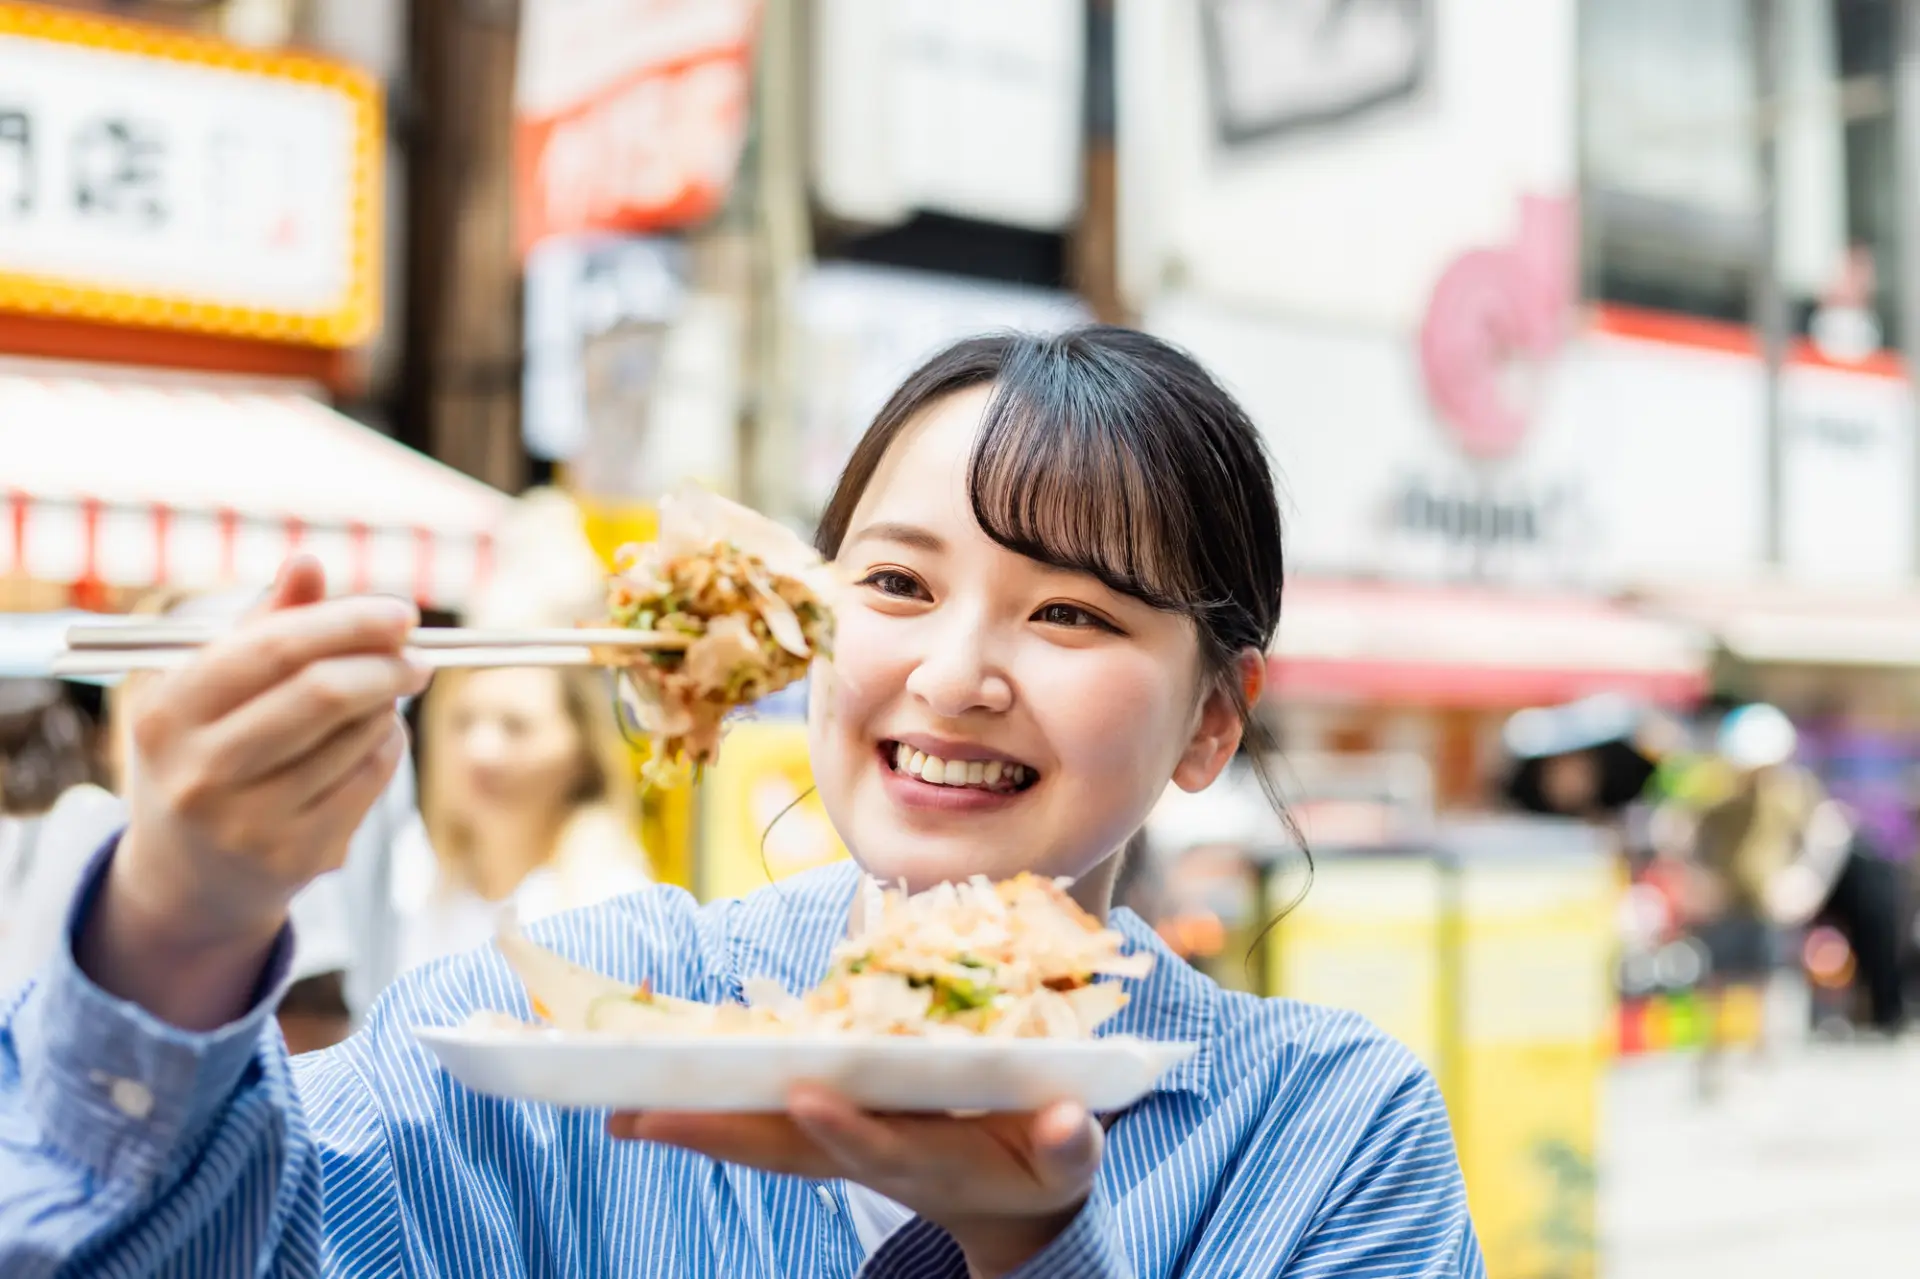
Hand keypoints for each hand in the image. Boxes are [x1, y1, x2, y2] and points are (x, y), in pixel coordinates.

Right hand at [79, 557, 428, 1028]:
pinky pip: (373, 778)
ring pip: (359, 736)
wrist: (187, 877)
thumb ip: (263, 625)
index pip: (274, 648)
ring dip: (389, 705)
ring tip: (385, 695)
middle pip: (324, 693)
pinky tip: (376, 736)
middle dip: (387, 663)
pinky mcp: (300, 856)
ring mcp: (250, 823)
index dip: (349, 622)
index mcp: (168, 714)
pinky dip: (388, 745)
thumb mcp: (207, 691)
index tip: (402, 613)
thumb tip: (309, 561)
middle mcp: (201, 772)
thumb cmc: (205, 754)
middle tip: (419, 654)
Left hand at [610, 1086, 1101, 1277]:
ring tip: (614, 1110)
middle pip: (784, 1148)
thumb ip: (1068, 1144)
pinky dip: (709, 1096)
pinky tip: (652, 1078)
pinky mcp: (828, 1121)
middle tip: (637, 1121)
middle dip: (717, 1134)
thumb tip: (1069, 1123)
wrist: (1008, 1204)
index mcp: (928, 1160)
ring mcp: (840, 1141)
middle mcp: (867, 1151)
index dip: (844, 1129)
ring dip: (692, 1122)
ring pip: (757, 1133)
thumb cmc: (1041, 1169)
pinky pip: (759, 1109)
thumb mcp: (1066, 1160)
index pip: (878, 1146)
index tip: (805, 1100)